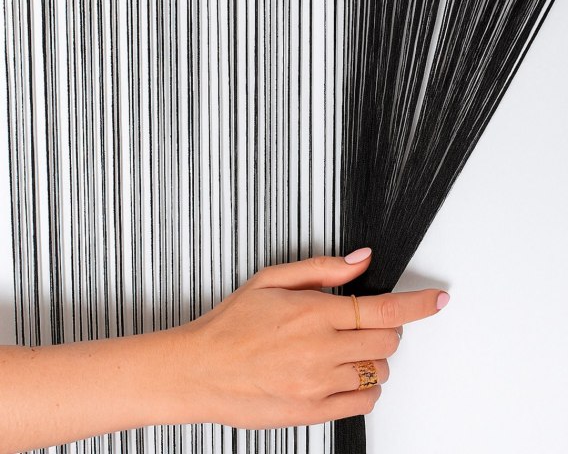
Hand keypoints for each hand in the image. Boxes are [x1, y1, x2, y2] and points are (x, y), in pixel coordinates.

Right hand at [162, 248, 449, 429]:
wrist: (199, 370)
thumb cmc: (230, 324)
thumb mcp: (270, 280)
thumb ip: (322, 269)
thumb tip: (360, 260)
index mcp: (313, 313)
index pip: (382, 309)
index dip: (417, 304)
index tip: (436, 300)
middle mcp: (320, 351)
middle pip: (387, 342)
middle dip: (384, 329)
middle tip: (358, 323)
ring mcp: (319, 385)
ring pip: (379, 372)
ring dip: (371, 357)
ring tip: (338, 349)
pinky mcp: (313, 412)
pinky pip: (364, 401)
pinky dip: (364, 385)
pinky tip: (341, 374)